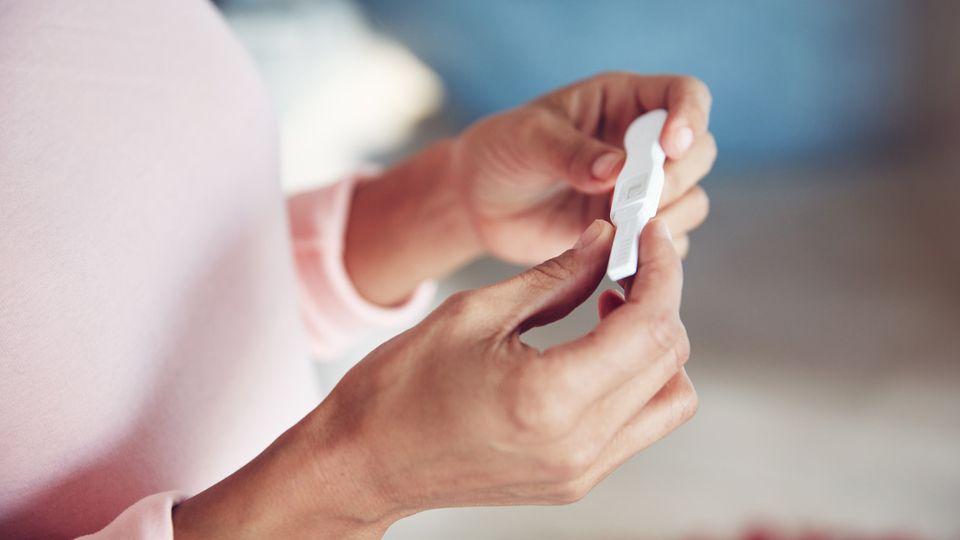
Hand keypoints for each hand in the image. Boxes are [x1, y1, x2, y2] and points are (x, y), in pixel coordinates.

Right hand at [173, 219, 696, 538]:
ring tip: (611, 310)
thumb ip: (554, 277)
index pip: (650, 327)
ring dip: (655, 346)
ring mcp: (580, 472)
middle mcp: (578, 445)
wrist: (364, 462)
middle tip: (630, 263)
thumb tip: (606, 243)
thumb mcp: (474, 312)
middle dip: (662, 299)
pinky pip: (638, 425)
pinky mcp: (574, 481)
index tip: (651, 236)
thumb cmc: (400, 388)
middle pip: (671, 362)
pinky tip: (595, 349)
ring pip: (670, 399)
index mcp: (549, 397)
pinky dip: (635, 379)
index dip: (663, 270)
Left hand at [451, 72, 715, 262]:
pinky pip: (666, 245)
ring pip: (692, 201)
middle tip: (637, 200)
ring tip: (623, 229)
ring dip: (669, 218)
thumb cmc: (502, 151)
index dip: (690, 117)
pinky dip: (652, 253)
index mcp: (623, 103)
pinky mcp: (631, 231)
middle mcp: (642, 145)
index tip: (671, 146)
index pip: (684, 95)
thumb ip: (571, 152)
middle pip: (700, 152)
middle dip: (677, 178)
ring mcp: (641, 191)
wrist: (479, 203)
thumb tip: (618, 170)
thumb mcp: (528, 139)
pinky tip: (619, 255)